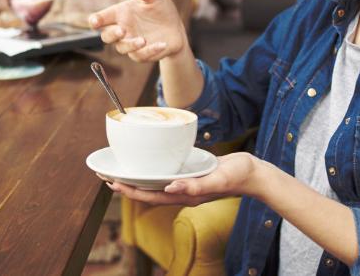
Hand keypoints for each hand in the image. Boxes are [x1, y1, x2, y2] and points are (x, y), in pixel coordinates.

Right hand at [88, 0, 187, 62]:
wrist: (176, 28)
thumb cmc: (161, 10)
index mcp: (120, 14)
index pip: (102, 18)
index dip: (95, 20)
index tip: (95, 21)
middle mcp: (123, 30)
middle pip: (107, 36)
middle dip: (112, 34)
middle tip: (121, 30)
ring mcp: (131, 43)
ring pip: (123, 48)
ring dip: (131, 45)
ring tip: (143, 40)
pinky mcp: (142, 54)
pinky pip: (141, 56)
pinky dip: (150, 51)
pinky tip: (161, 44)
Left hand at [101, 152, 258, 205]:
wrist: (253, 173)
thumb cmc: (237, 176)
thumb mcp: (217, 179)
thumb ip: (196, 186)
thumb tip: (171, 187)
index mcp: (184, 195)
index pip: (149, 196)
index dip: (129, 191)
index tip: (112, 183)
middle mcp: (182, 191)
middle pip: (147, 191)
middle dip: (126, 185)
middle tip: (106, 174)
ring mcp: (186, 184)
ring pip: (154, 184)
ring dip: (136, 178)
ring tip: (120, 170)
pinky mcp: (190, 174)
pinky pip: (166, 175)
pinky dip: (152, 170)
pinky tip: (147, 163)